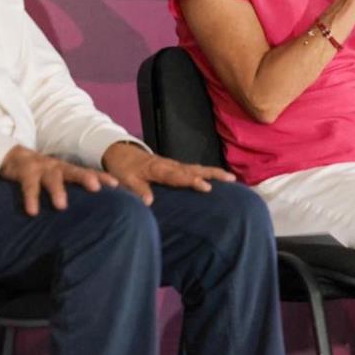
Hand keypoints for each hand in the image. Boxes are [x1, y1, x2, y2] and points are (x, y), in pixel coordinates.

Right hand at [0, 145, 117, 215]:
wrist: (16, 159)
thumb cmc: (46, 175)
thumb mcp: (63, 179)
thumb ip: (77, 190)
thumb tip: (99, 209)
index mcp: (70, 170)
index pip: (90, 173)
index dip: (103, 177)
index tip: (116, 185)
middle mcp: (59, 168)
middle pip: (75, 171)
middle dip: (85, 178)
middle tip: (95, 188)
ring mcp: (42, 169)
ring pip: (52, 178)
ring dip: (57, 191)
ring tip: (61, 206)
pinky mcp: (25, 173)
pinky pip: (29, 186)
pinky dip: (31, 199)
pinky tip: (33, 211)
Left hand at [101, 142, 234, 206]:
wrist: (122, 153)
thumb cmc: (124, 168)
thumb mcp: (126, 179)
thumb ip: (138, 189)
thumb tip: (149, 202)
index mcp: (159, 169)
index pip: (179, 176)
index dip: (193, 182)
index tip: (207, 187)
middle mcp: (171, 165)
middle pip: (194, 169)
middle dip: (212, 174)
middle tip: (230, 179)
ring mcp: (175, 165)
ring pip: (197, 168)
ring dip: (214, 172)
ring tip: (232, 178)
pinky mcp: (177, 167)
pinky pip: (195, 169)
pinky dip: (208, 172)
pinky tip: (219, 177)